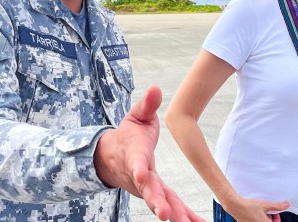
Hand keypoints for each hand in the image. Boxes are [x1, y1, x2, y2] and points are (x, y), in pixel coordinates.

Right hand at [95, 85, 204, 221]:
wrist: (112, 159)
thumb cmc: (128, 136)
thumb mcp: (135, 116)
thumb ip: (146, 105)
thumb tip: (156, 88)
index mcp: (134, 154)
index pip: (135, 162)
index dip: (138, 169)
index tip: (142, 175)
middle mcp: (139, 176)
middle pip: (148, 191)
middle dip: (156, 202)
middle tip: (165, 215)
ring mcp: (147, 189)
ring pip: (160, 203)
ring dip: (174, 215)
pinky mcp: (157, 196)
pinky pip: (172, 207)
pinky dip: (185, 217)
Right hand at [223, 195, 289, 221]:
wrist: (235, 205)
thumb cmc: (249, 206)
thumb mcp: (265, 204)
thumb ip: (277, 206)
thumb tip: (286, 205)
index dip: (277, 218)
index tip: (275, 213)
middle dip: (270, 217)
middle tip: (267, 210)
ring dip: (263, 218)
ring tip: (260, 210)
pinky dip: (257, 218)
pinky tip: (254, 212)